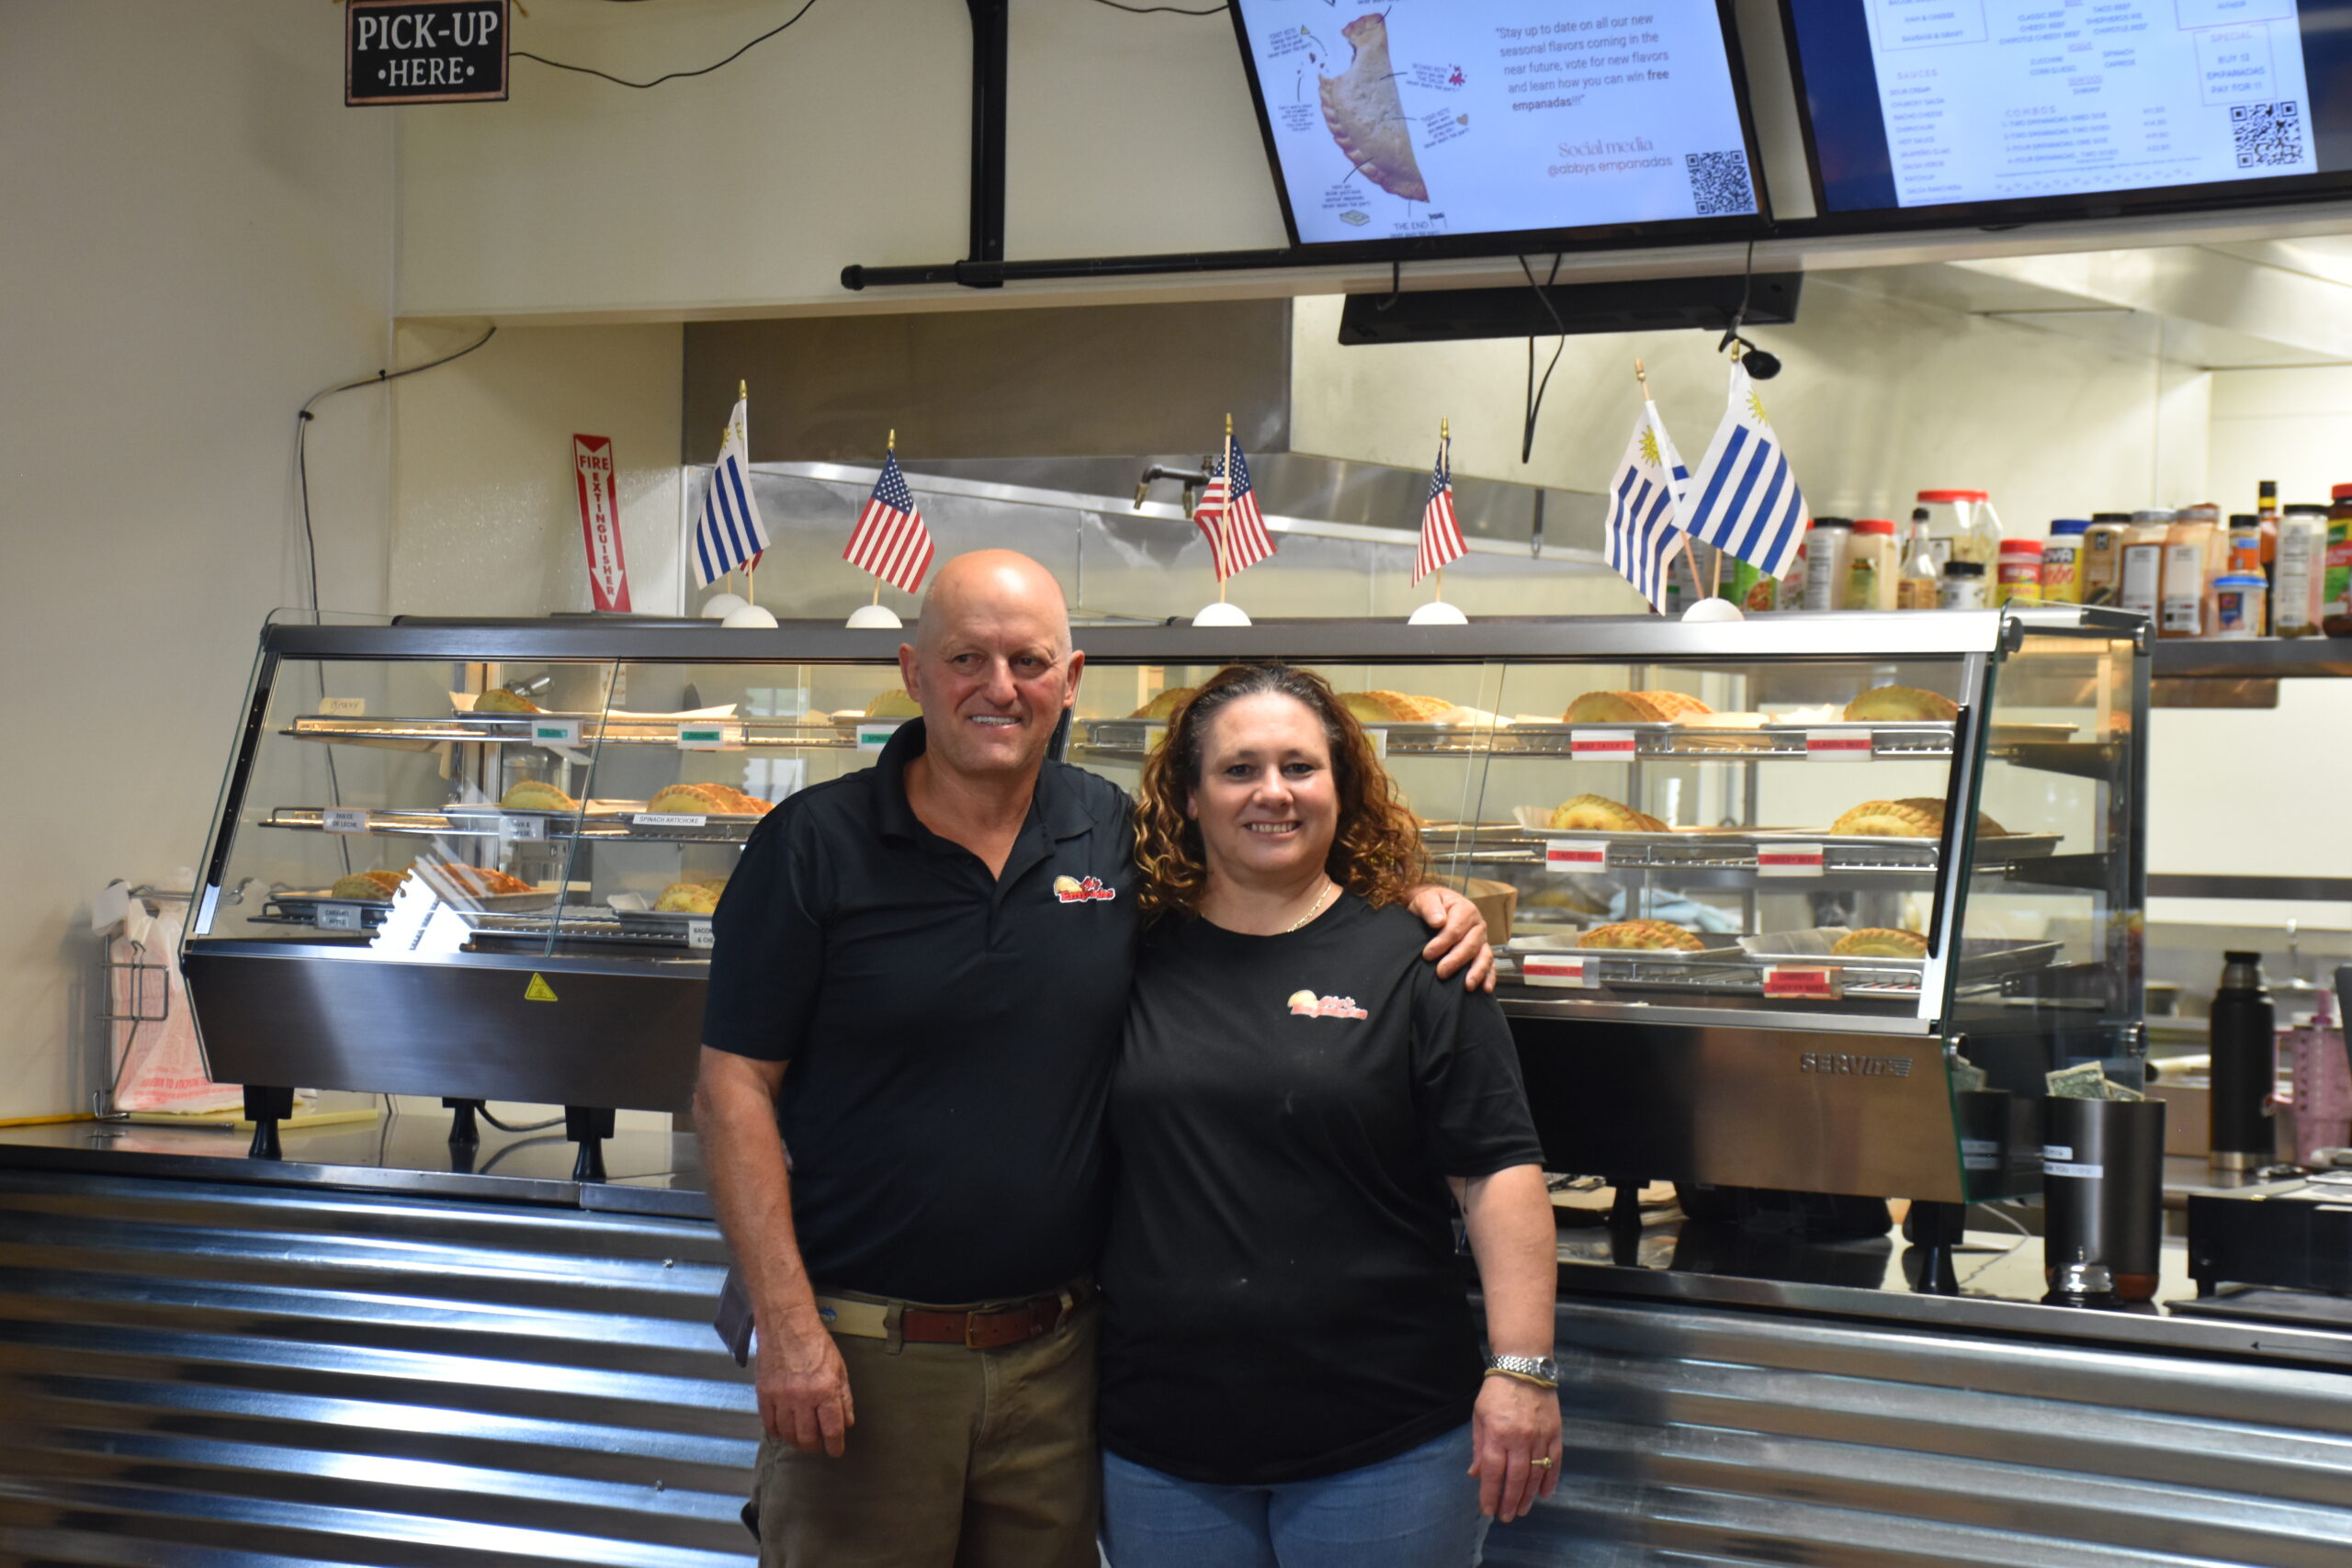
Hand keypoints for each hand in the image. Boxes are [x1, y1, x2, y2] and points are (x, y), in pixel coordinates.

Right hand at [756, 1315, 854, 1456]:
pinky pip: (769, 1424)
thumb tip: (847, 1422)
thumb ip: (844, 1398)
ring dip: (796, 1441)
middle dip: (815, 1446)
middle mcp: (803, 1397)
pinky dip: (776, 1431)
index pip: (832, 1429)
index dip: (835, 1445)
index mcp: (825, 1390)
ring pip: (787, 1434)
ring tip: (801, 1440)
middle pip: (808, 1437)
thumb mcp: (839, 1368)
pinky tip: (783, 1430)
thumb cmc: (815, 1343)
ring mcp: (781, 1397)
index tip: (835, 1451)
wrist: (787, 1325)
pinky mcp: (764, 1394)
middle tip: (817, 1445)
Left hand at [1409, 885, 1495, 992]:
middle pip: (1470, 945)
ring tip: (1467, 985)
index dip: (1442, 943)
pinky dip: (1489, 976)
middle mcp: (1478, 925)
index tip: (1427, 955)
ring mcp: (1482, 940)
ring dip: (1477, 971)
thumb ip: (1431, 907)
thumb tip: (1438, 921)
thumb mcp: (1426, 899)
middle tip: (1441, 972)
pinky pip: (1490, 964)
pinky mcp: (1482, 951)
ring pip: (1484, 956)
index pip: (1455, 930)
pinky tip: (1486, 989)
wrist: (1436, 906)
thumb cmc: (1431, 904)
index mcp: (1466, 910)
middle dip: (1456, 960)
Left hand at [1470, 1373, 1560, 1521]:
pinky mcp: (1555, 1433)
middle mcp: (1520, 1438)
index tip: (1487, 1510)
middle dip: (1510, 1501)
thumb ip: (1479, 1447)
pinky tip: (1545, 1494)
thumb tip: (1476, 1474)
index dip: (1490, 1494)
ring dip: (1529, 1496)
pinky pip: (1554, 1462)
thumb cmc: (1497, 1392)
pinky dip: (1551, 1480)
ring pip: (1536, 1474)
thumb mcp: (1479, 1416)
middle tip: (1506, 1517)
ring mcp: (1540, 1436)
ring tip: (1522, 1510)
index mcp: (1497, 1433)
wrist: (1524, 1367)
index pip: (1494, 1472)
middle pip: (1516, 1478)